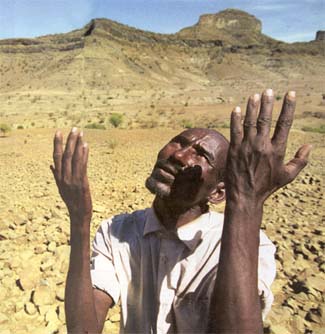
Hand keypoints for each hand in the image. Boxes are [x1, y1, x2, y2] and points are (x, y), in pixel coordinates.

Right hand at [50, 127, 91, 223]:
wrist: (78, 214)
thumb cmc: (71, 201)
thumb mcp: (61, 189)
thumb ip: (56, 176)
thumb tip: (51, 166)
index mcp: (58, 177)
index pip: (56, 157)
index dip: (57, 144)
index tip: (58, 132)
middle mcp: (64, 177)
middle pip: (65, 155)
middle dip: (69, 140)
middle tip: (74, 128)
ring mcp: (72, 179)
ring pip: (73, 158)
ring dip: (77, 144)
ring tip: (80, 133)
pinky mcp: (82, 182)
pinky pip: (82, 166)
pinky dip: (84, 155)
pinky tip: (86, 146)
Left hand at [226, 89, 311, 205]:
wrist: (245, 196)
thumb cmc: (267, 187)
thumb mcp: (287, 176)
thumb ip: (300, 161)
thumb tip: (310, 146)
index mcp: (277, 150)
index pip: (284, 124)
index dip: (288, 107)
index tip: (290, 94)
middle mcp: (262, 145)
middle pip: (266, 119)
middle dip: (268, 103)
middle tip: (269, 91)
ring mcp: (247, 147)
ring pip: (250, 122)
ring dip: (252, 107)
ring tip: (255, 95)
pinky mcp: (234, 150)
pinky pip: (235, 131)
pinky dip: (235, 119)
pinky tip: (236, 109)